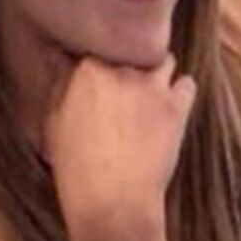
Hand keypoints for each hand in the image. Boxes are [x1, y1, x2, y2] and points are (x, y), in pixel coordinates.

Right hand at [42, 53, 194, 240]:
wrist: (112, 198)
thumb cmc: (73, 163)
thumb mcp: (53, 121)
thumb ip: (58, 84)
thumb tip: (58, 58)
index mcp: (85, 69)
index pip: (91, 42)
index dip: (93, 51)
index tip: (92, 62)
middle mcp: (120, 69)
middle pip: (129, 47)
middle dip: (125, 58)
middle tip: (122, 77)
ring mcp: (152, 86)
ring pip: (161, 59)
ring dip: (155, 69)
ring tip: (149, 87)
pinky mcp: (177, 106)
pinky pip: (187, 83)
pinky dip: (180, 89)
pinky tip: (170, 103)